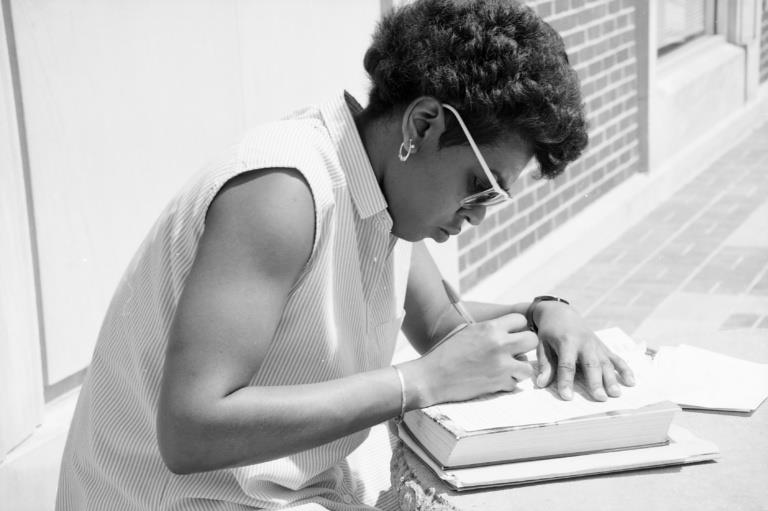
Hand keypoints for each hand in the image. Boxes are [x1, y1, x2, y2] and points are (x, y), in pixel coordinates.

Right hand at [409, 313, 537, 406]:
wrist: (431, 377)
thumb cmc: (445, 352)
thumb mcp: (466, 331)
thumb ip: (487, 328)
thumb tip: (505, 326)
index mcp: (490, 328)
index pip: (520, 320)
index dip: (517, 326)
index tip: (511, 333)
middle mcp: (499, 344)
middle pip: (532, 340)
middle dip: (525, 345)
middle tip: (515, 351)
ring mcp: (501, 366)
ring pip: (528, 366)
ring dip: (519, 367)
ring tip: (506, 368)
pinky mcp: (499, 384)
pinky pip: (515, 383)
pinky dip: (507, 383)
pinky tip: (494, 379)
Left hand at [533, 302, 634, 400]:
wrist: (561, 313)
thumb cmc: (550, 331)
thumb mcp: (542, 345)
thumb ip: (545, 365)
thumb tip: (542, 384)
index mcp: (566, 341)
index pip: (567, 364)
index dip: (566, 381)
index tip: (567, 397)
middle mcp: (584, 343)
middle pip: (591, 364)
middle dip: (596, 382)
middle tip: (600, 398)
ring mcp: (596, 345)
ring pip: (606, 363)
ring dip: (612, 379)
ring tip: (616, 394)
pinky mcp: (604, 347)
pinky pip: (616, 358)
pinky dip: (625, 369)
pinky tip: (631, 382)